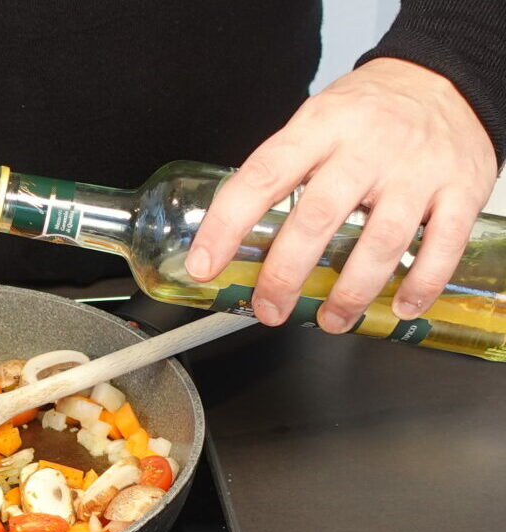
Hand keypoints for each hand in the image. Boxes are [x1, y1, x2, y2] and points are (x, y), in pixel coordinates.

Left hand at [186, 58, 496, 332]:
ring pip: (381, 241)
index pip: (261, 177)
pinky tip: (400, 307)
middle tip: (269, 308)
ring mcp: (416, 169)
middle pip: (317, 217)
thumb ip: (282, 171)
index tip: (204, 266)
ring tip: (331, 319)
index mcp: (318, 128)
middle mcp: (365, 148)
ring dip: (351, 292)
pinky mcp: (460, 188)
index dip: (226, 225)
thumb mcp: (316, 121)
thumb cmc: (369, 110)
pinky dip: (420, 283)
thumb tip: (233, 235)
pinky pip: (442, 245)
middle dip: (286, 274)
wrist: (447, 79)